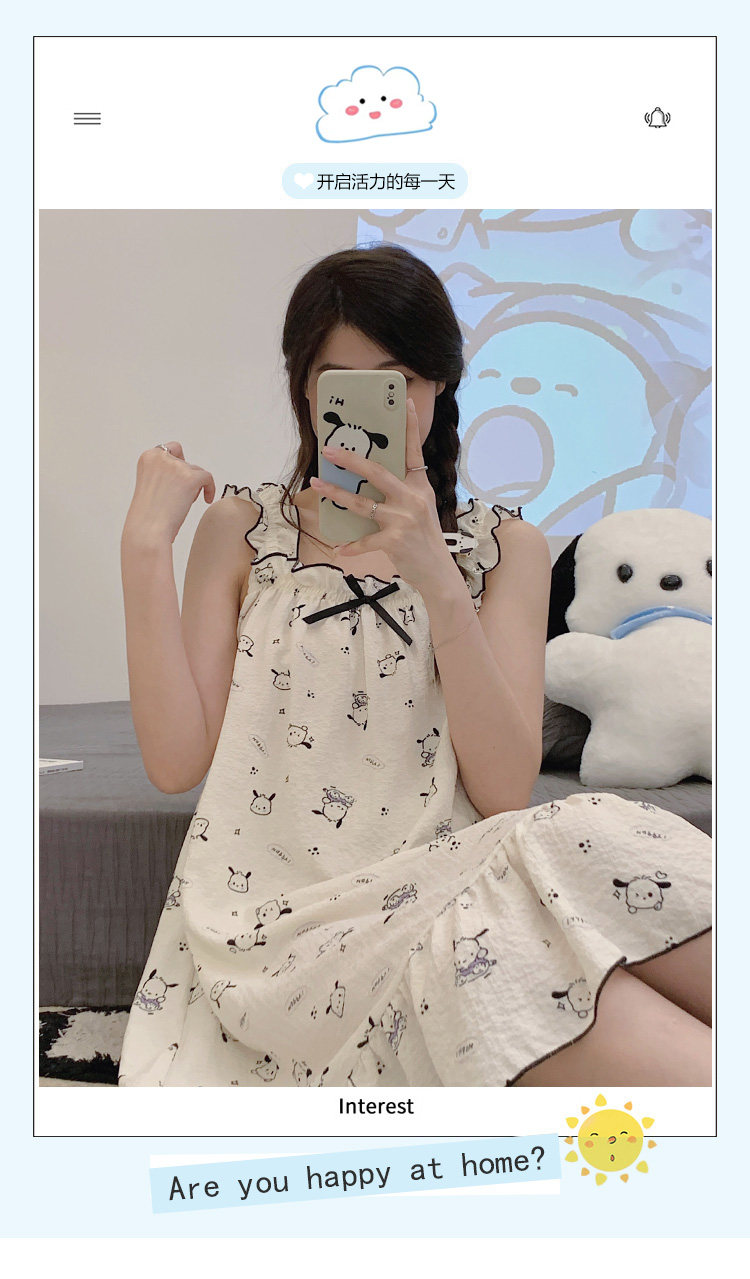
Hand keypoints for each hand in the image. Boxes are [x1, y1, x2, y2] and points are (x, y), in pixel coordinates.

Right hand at [123, 442, 215, 546]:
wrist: (148, 531)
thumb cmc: (147, 516)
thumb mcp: (149, 485)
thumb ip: (162, 474)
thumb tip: (182, 473)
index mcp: (148, 458)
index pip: (169, 449)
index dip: (177, 464)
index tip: (178, 479)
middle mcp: (161, 457)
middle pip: (184, 460)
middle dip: (186, 475)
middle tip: (182, 494)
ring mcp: (176, 467)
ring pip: (196, 471)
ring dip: (194, 486)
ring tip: (184, 504)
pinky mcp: (190, 478)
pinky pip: (208, 478)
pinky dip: (210, 488)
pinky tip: (207, 500)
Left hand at [310, 399, 457, 595]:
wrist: (438, 572)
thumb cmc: (424, 539)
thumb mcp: (420, 509)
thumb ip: (402, 492)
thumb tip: (369, 478)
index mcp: (420, 486)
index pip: (414, 451)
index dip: (409, 426)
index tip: (404, 402)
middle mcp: (413, 498)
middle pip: (377, 472)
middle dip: (350, 459)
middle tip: (329, 450)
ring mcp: (403, 519)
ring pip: (362, 502)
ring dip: (336, 493)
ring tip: (317, 483)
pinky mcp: (394, 540)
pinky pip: (364, 540)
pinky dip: (351, 546)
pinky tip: (339, 549)